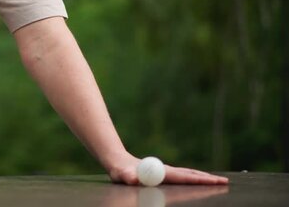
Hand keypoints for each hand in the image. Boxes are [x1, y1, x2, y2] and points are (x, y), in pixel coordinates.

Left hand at [107, 152, 228, 184]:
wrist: (117, 161)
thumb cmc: (119, 170)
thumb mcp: (121, 174)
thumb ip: (127, 176)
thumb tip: (133, 178)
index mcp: (160, 172)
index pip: (183, 177)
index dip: (199, 180)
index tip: (214, 181)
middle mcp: (165, 171)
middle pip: (190, 174)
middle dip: (207, 178)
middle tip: (225, 182)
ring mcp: (165, 172)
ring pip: (188, 174)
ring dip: (202, 177)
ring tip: (217, 181)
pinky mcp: (162, 174)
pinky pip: (182, 176)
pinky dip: (194, 177)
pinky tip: (198, 180)